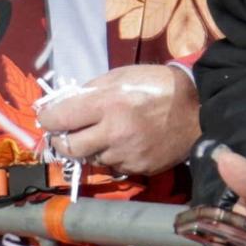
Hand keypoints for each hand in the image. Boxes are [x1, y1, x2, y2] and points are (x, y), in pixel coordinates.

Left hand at [36, 65, 196, 179]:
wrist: (198, 111)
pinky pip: (114, 166)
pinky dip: (112, 156)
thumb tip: (66, 103)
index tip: (47, 118)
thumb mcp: (122, 76)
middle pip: (69, 147)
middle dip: (61, 141)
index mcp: (107, 104)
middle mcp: (113, 133)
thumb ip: (92, 90)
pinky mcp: (138, 168)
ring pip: (92, 158)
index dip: (48, 118)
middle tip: (64, 135)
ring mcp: (126, 154)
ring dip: (91, 149)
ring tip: (104, 135)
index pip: (60, 118)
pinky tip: (124, 143)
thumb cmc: (157, 86)